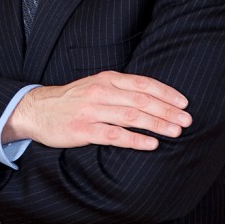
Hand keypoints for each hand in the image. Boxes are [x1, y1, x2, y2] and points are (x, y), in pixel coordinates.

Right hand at [3, 70, 190, 149]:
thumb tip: (152, 97)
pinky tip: (151, 144)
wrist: (37, 110)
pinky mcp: (84, 130)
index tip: (183, 102)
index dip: (166, 92)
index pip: (142, 83)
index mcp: (106, 79)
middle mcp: (101, 92)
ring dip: (157, 124)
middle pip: (141, 100)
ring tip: (176, 131)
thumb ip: (120, 89)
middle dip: (167, 110)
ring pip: (131, 116)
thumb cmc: (72, 100)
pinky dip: (136, 140)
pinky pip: (115, 135)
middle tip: (187, 120)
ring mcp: (92, 110)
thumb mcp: (96, 85)